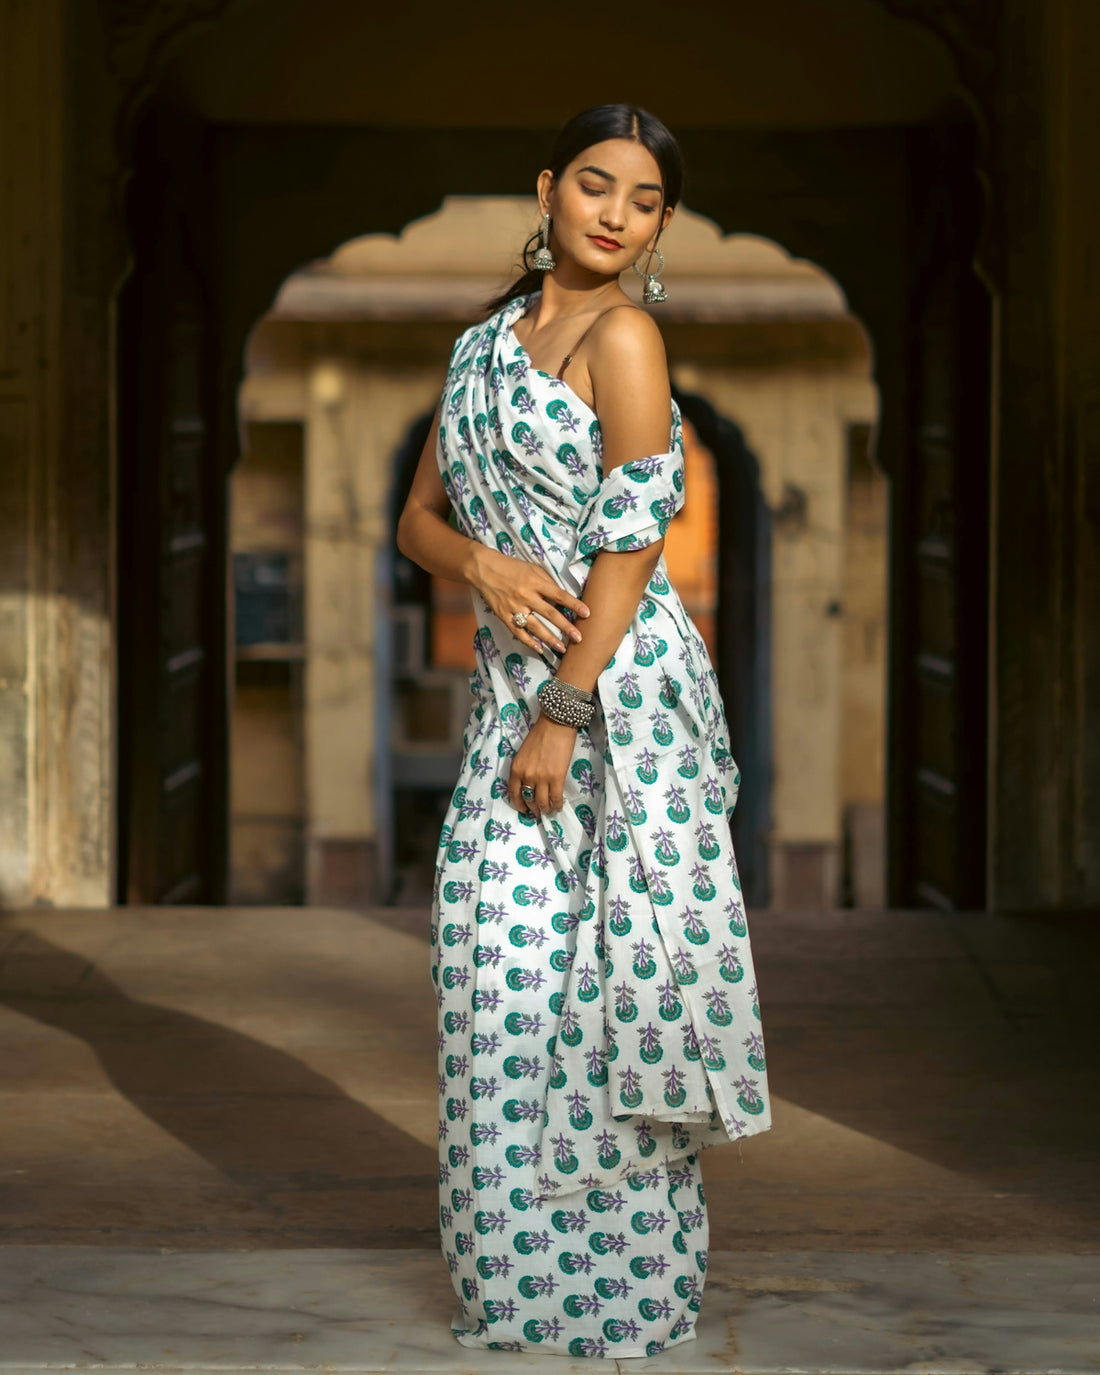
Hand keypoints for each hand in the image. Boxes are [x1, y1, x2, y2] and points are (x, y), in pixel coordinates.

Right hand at [473, 548, 589, 654]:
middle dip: (566, 627)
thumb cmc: (512, 567)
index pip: (559, 595)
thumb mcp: (532, 568)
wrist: (484, 569)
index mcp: (535, 582)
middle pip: (550, 614)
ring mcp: (514, 607)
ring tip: (562, 648)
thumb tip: (562, 596)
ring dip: (550, 639)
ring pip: (535, 626)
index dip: (574, 605)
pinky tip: (539, 649)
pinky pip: (518, 632)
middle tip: (579, 638)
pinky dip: (528, 641)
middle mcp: (526, 595)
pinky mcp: (504, 615)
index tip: (587, 613)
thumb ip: (547, 582)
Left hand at [507, 714, 577, 818]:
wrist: (556, 724)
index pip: (513, 793)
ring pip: (541, 803)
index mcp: (516, 769)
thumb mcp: (523, 753)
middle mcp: (526, 776)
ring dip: (545, 809)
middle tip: (538, 811)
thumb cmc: (539, 735)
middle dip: (533, 809)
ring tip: (549, 810)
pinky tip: (558, 806)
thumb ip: (523, 769)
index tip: (523, 809)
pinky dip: (557, 805)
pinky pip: (556, 798)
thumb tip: (528, 784)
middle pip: (528, 800)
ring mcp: (542, 778)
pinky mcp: (557, 778)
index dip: (519, 804)